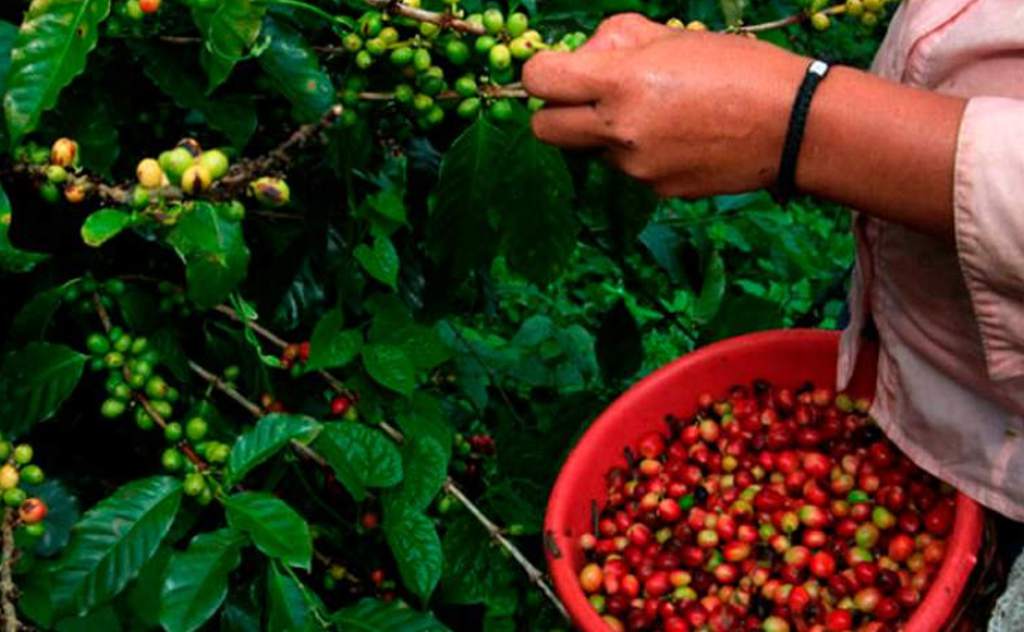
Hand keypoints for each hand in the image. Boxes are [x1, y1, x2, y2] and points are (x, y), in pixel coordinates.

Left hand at [522, 14, 807, 197]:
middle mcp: (619, 132)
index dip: (541, 70)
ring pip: (591, 150)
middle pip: (543, 130)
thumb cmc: (737, 68)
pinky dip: (640, 153)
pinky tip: (680, 135)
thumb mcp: (671, 36)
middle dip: (555, 110)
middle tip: (586, 96)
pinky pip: (629, 169)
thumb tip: (583, 56)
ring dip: (605, 131)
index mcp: (619, 83)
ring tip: (657, 111)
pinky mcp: (657, 190)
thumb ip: (615, 41)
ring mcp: (636, 168)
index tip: (557, 67)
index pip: (538, 81)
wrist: (793, 125)